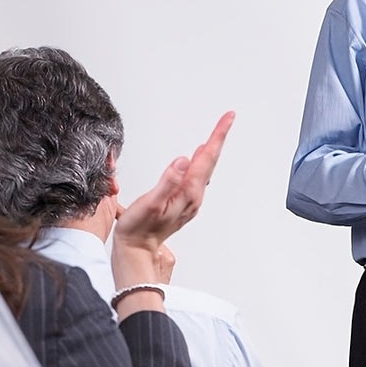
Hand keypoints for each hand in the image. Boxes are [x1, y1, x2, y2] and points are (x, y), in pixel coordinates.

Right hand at [112, 110, 234, 287]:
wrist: (137, 248)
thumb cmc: (139, 227)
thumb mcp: (150, 203)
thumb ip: (168, 182)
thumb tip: (183, 161)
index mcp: (187, 193)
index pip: (206, 158)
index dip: (217, 136)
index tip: (227, 119)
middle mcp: (193, 196)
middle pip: (210, 161)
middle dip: (219, 137)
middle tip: (227, 118)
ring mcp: (190, 200)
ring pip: (205, 168)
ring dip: (212, 149)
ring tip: (217, 132)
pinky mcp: (184, 201)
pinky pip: (198, 176)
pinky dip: (202, 162)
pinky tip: (200, 156)